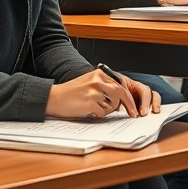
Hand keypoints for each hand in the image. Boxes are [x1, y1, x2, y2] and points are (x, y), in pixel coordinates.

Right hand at [45, 68, 160, 117]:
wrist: (54, 97)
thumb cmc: (71, 93)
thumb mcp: (89, 83)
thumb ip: (104, 86)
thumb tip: (121, 98)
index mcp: (99, 74)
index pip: (120, 85)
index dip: (128, 97)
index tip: (133, 107)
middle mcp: (98, 80)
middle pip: (121, 93)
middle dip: (129, 105)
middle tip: (133, 114)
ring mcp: (95, 90)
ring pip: (113, 104)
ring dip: (107, 110)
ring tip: (95, 108)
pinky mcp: (90, 101)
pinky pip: (102, 112)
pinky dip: (98, 114)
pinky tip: (88, 111)